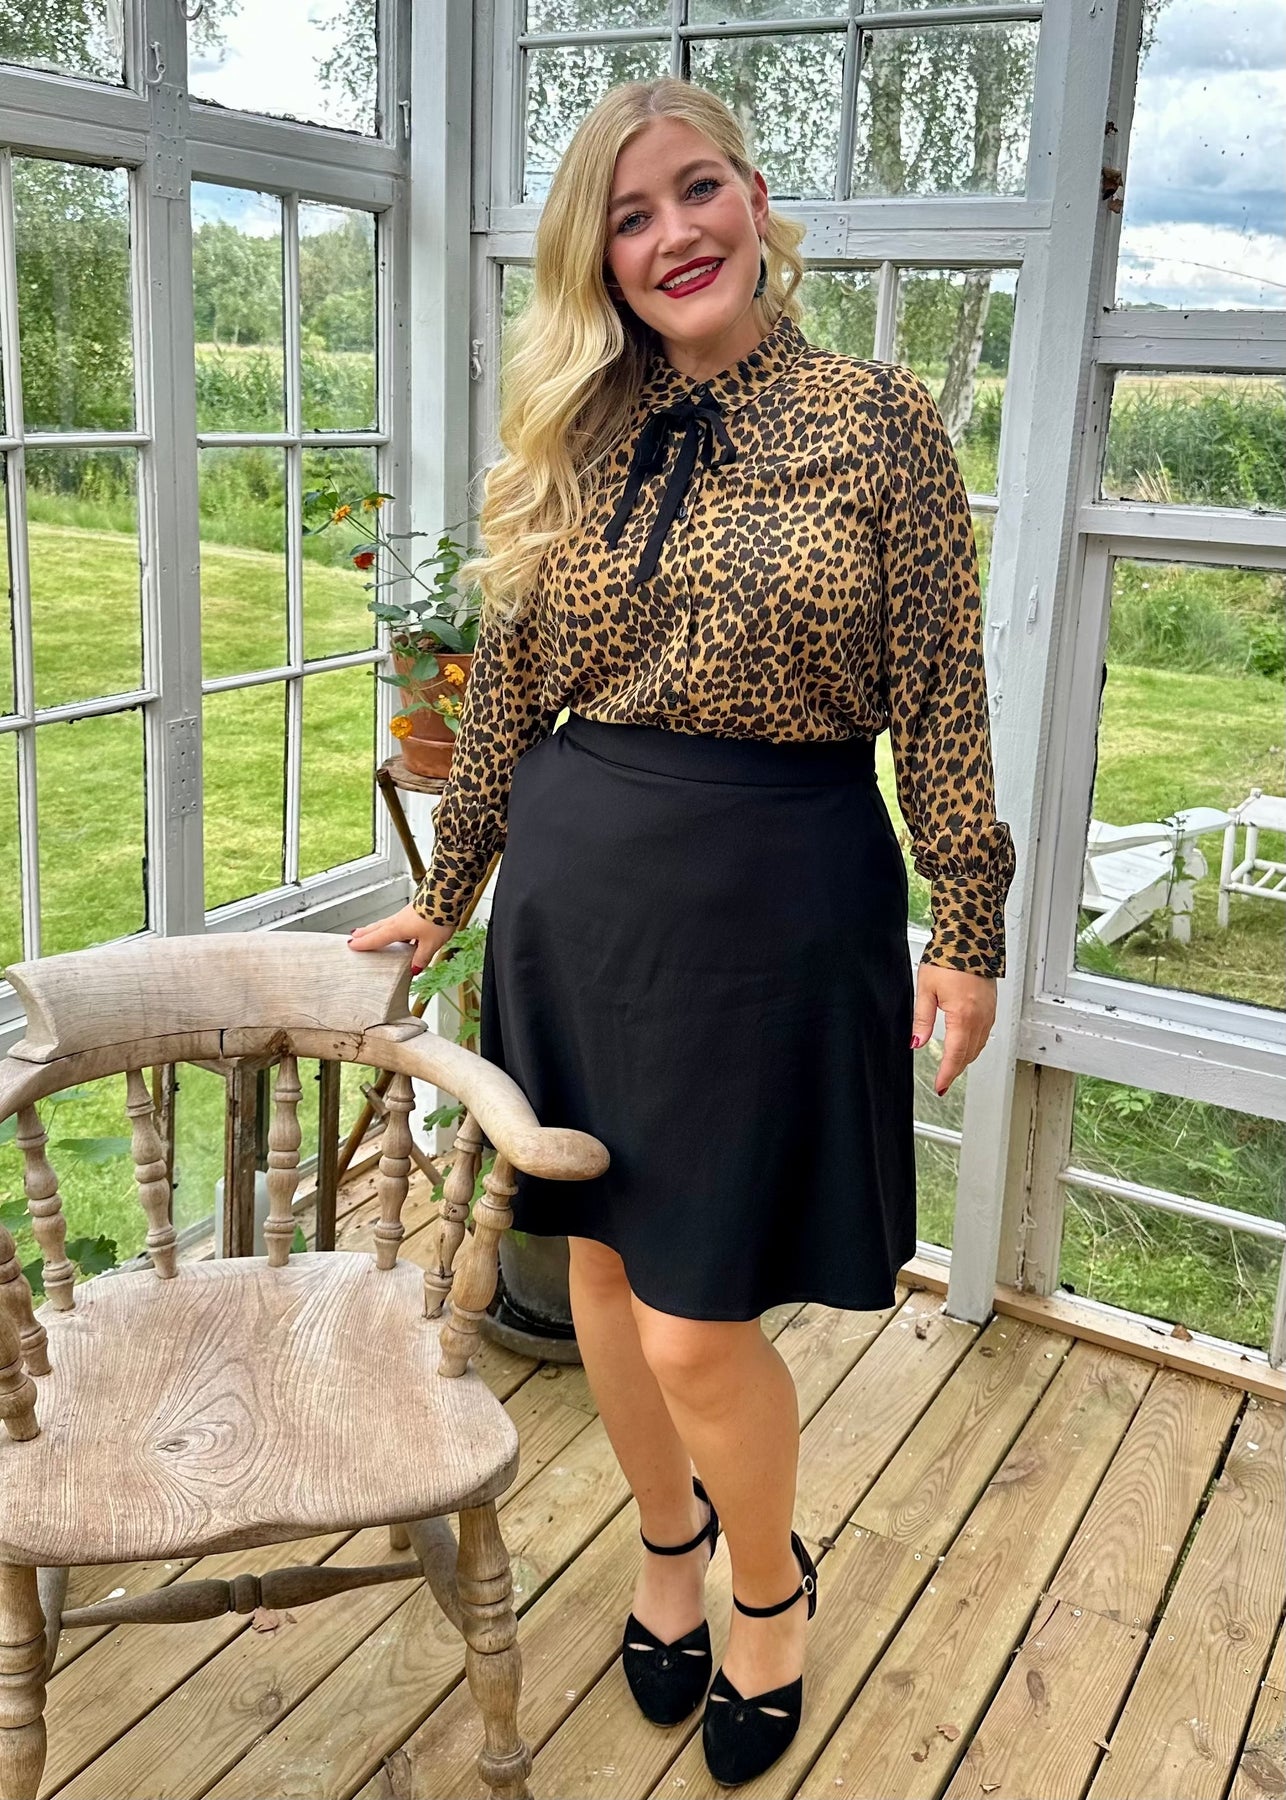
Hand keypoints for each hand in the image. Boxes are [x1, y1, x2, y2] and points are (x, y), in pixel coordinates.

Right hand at [348, 904, 454, 975]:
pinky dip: (394, 927)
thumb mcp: (431, 943)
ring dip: (378, 928)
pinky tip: (402, 933)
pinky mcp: (416, 911)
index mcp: (398, 928)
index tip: (351, 946)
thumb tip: (414, 969)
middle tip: (353, 936)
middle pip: (378, 928)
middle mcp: (399, 920)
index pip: (377, 938)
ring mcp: (407, 914)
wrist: (448, 894)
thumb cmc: (438, 917)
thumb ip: (422, 957)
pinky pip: (399, 922)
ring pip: (387, 923)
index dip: (364, 944)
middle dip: (366, 932)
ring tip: (372, 932)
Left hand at [910, 963, 997, 1095]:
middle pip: (968, 1055)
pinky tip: (964, 1046)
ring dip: (965, 1059)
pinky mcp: (992, 1007)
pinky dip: (974, 1045)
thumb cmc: (948, 959)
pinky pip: (985, 1034)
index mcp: (963, 1016)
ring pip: (979, 1046)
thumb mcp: (926, 990)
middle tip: (943, 1081)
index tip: (939, 1086)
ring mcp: (989, 1013)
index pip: (955, 1055)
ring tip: (951, 1068)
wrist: (970, 939)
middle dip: (955, 1070)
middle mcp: (981, 1018)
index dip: (946, 1074)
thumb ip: (923, 1019)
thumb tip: (917, 1042)